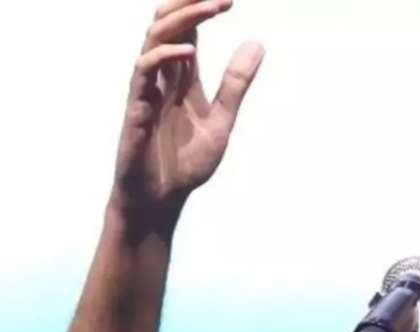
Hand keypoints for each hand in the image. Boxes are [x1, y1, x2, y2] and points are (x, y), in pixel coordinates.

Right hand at [113, 0, 262, 217]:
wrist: (162, 199)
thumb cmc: (184, 162)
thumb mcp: (221, 119)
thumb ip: (236, 84)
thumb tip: (258, 44)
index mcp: (181, 78)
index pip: (188, 29)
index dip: (202, 9)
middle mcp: (161, 77)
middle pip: (167, 25)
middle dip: (190, 3)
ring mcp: (146, 90)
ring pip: (153, 39)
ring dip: (181, 19)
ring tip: (211, 7)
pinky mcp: (137, 109)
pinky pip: (143, 73)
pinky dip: (164, 56)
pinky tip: (190, 51)